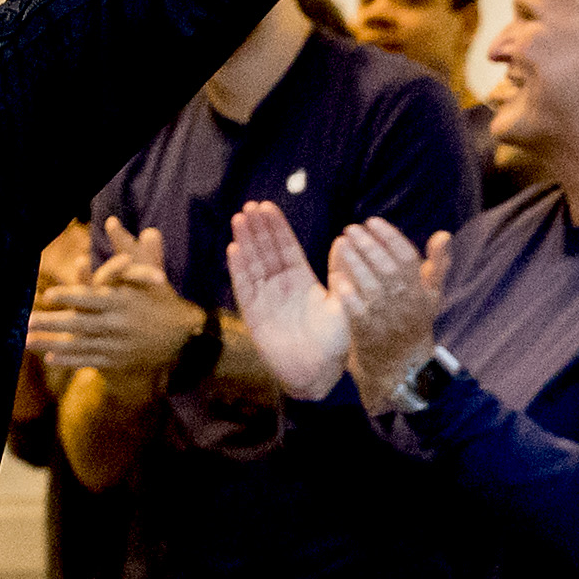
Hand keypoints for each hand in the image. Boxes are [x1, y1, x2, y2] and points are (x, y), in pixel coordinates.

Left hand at [25, 215, 200, 381]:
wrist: (184, 337)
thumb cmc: (162, 299)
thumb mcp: (148, 273)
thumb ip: (128, 248)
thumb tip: (112, 221)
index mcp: (123, 300)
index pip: (93, 297)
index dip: (71, 296)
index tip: (48, 295)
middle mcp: (118, 323)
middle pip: (80, 324)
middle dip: (52, 323)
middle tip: (27, 321)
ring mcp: (117, 344)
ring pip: (80, 344)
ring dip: (52, 343)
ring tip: (27, 342)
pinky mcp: (118, 360)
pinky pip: (90, 360)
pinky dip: (71, 360)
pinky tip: (50, 358)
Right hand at [220, 200, 356, 399]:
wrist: (318, 373)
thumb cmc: (335, 342)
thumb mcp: (344, 304)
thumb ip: (342, 275)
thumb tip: (342, 242)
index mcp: (302, 281)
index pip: (286, 247)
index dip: (276, 228)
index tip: (268, 207)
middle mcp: (281, 286)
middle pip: (265, 251)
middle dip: (258, 228)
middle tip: (250, 205)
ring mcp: (265, 299)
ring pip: (252, 264)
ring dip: (245, 241)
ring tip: (239, 218)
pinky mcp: (253, 315)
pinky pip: (244, 287)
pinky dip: (238, 269)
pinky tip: (233, 248)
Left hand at [327, 218, 451, 408]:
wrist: (401, 368)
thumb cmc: (414, 324)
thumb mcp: (431, 296)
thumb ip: (437, 265)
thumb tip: (443, 234)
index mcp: (422, 292)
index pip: (408, 258)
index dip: (390, 237)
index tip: (372, 221)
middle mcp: (407, 305)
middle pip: (388, 269)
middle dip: (369, 246)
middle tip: (351, 228)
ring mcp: (387, 320)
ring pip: (372, 287)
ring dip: (356, 263)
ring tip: (342, 243)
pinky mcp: (368, 334)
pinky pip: (357, 311)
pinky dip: (348, 293)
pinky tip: (335, 276)